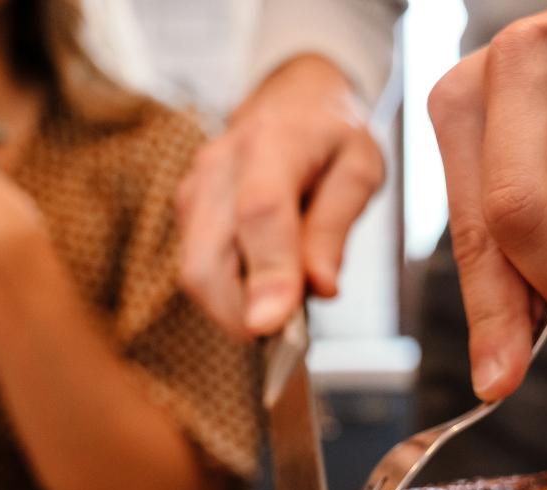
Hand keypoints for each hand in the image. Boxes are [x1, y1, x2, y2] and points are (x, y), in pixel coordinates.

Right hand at [176, 54, 385, 338]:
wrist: (291, 98)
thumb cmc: (333, 136)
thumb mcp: (360, 169)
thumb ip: (336, 227)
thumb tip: (320, 288)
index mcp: (272, 143)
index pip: (260, 214)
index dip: (265, 273)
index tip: (273, 325)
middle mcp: (219, 166)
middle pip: (208, 258)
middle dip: (242, 313)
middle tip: (291, 333)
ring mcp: (194, 189)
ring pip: (196, 272)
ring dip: (236, 307)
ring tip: (284, 299)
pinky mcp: (186, 211)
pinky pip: (198, 268)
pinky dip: (229, 293)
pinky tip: (263, 283)